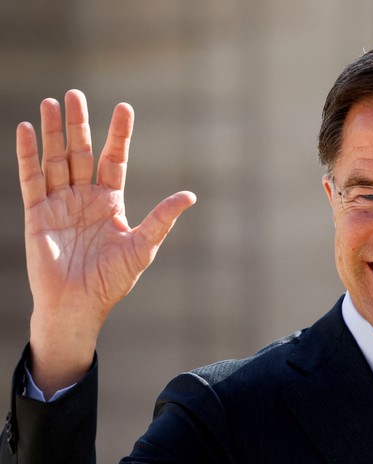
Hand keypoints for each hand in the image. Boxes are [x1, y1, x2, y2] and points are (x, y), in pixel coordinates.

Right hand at [17, 89, 195, 393]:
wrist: (79, 305)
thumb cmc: (112, 281)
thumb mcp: (143, 246)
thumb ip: (161, 219)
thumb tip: (190, 196)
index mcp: (110, 203)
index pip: (114, 159)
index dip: (118, 134)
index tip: (124, 107)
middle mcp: (84, 198)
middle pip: (80, 152)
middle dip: (79, 124)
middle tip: (75, 94)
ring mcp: (59, 204)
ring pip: (55, 159)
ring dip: (54, 132)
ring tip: (53, 101)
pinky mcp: (37, 214)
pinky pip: (30, 178)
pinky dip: (28, 154)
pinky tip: (27, 129)